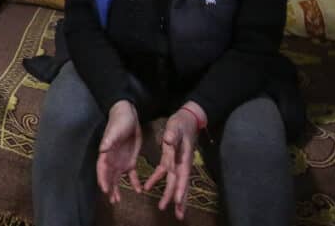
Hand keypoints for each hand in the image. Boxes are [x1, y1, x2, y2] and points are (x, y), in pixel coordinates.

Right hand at [96, 100, 142, 204]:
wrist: (129, 115)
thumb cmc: (119, 121)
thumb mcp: (115, 130)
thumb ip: (109, 140)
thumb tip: (102, 150)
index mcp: (106, 153)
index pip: (102, 169)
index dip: (103, 179)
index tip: (105, 190)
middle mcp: (112, 159)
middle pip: (108, 177)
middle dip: (109, 188)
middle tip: (112, 200)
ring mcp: (121, 161)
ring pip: (118, 178)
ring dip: (117, 188)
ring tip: (118, 200)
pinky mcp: (130, 160)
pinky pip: (131, 174)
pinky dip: (134, 183)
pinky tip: (138, 190)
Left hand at [144, 102, 205, 219]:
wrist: (186, 118)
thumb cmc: (182, 123)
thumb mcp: (176, 126)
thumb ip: (172, 134)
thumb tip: (168, 140)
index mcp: (183, 158)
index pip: (182, 176)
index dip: (180, 189)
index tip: (177, 202)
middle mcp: (181, 163)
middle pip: (181, 185)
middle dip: (180, 200)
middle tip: (179, 215)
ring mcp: (176, 162)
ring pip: (173, 182)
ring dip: (169, 195)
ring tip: (164, 208)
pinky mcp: (170, 159)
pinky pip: (163, 172)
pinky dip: (156, 180)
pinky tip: (147, 188)